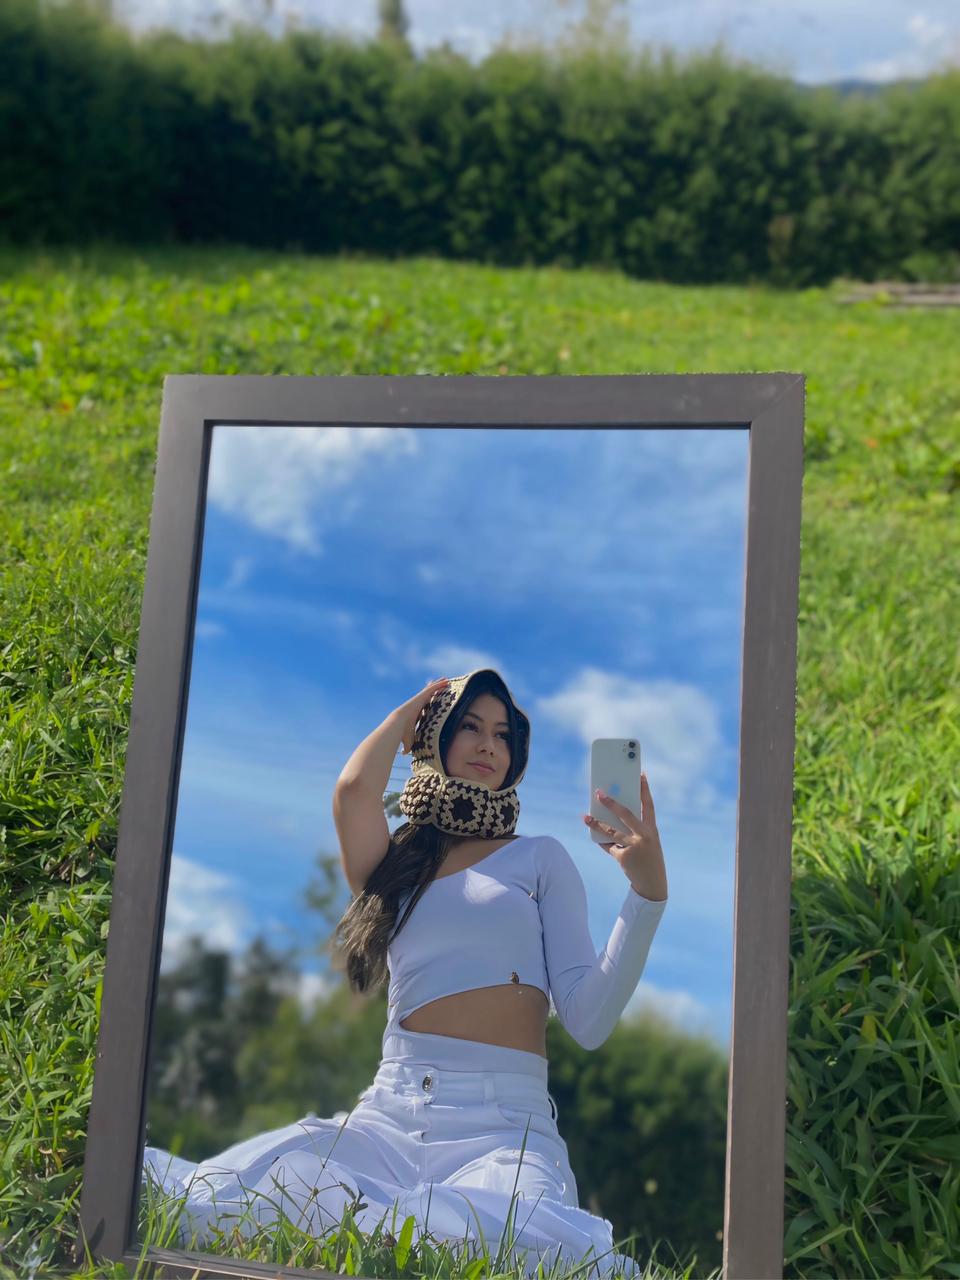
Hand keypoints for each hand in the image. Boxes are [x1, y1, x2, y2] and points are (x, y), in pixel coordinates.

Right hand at [394, 678, 449, 753]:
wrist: (397, 726)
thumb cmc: (402, 735)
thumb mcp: (408, 741)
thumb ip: (408, 745)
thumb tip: (405, 753)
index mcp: (416, 713)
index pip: (424, 706)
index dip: (429, 702)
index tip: (434, 700)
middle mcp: (417, 705)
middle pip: (428, 695)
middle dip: (434, 690)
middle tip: (442, 685)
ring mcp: (419, 700)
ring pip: (430, 690)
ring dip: (438, 685)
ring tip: (446, 680)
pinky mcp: (421, 696)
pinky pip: (432, 689)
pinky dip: (439, 684)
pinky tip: (445, 681)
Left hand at [583, 773, 667, 900]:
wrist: (653, 883)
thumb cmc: (648, 857)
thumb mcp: (647, 841)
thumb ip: (635, 828)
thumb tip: (611, 814)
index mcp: (652, 829)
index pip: (649, 805)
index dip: (645, 789)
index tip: (640, 774)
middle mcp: (644, 836)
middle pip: (625, 814)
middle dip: (611, 803)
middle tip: (599, 792)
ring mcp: (634, 846)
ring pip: (611, 831)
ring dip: (596, 823)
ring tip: (586, 817)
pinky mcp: (623, 857)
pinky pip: (608, 846)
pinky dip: (603, 843)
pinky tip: (597, 839)